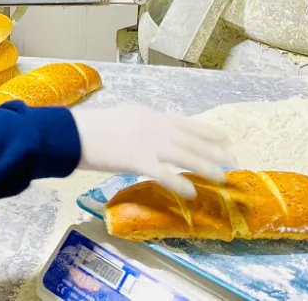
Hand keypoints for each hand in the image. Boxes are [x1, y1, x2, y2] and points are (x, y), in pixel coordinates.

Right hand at [71, 104, 234, 198]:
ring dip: (206, 168)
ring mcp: (147, 143)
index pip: (188, 124)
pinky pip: (164, 173)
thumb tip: (159, 128)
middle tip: (233, 162)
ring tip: (222, 178)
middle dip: (215, 152)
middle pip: (192, 140)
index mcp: (151, 115)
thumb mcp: (125, 115)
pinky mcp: (137, 160)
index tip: (226, 139)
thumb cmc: (94, 126)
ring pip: (185, 156)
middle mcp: (155, 126)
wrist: (74, 132)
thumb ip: (144, 122)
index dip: (209, 132)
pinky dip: (180, 183)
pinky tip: (191, 193)